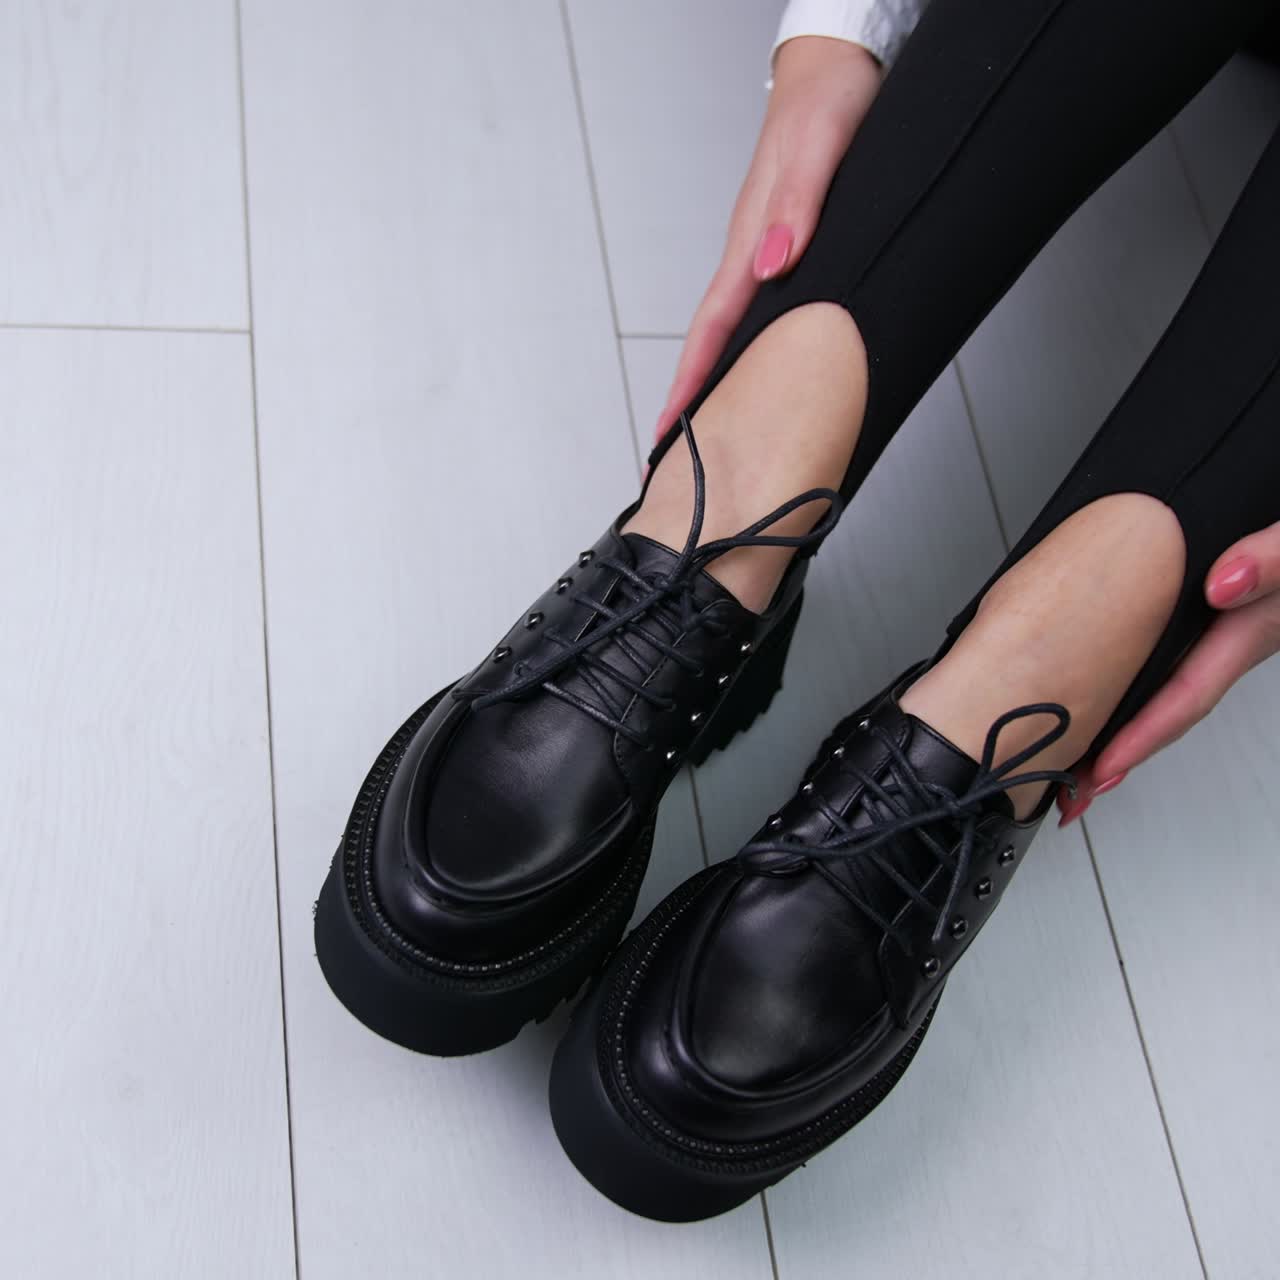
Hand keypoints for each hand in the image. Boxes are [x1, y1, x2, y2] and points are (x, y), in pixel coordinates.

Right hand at [654, 36, 882, 440]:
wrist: (838, 66)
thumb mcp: (819, 148)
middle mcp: (751, 252)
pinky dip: (747, 347)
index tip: (672, 429)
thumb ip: (797, 206)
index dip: (693, 380)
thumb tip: (771, 265)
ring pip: (733, 329)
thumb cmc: (829, 101)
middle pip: (713, 339)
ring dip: (718, 377)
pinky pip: (759, 311)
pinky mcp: (784, 246)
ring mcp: (763, 251)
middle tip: (676, 449)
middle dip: (693, 396)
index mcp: (750, 238)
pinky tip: (755, 367)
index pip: (713, 325)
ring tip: (706, 426)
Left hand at [1058, 521, 1279, 824]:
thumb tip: (1224, 585)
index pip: (1188, 695)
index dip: (1142, 737)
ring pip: (1169, 687)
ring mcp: (1230, 623)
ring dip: (1127, 723)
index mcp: (1254, 626)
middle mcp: (1240, 634)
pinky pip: (1169, 655)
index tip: (1101, 770)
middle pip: (1171, 709)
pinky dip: (1135, 681)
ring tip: (1080, 758)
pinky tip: (1106, 687)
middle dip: (1124, 753)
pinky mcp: (1220, 606)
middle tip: (1074, 791)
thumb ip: (1275, 560)